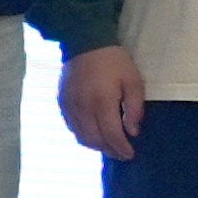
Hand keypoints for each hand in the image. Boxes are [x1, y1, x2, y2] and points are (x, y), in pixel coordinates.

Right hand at [56, 42, 142, 162]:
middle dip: (109, 150)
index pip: (112, 135)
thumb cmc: (114, 62)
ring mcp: (70, 106)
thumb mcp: (134, 81)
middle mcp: (83, 108)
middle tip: (121, 153)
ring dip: (96, 146)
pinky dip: (83, 135)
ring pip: (81, 137)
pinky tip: (93, 133)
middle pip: (95, 140)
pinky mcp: (62, 103)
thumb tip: (132, 131)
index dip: (121, 148)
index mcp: (103, 102)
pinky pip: (71, 127)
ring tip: (108, 146)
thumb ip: (135, 108)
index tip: (130, 155)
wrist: (85, 42)